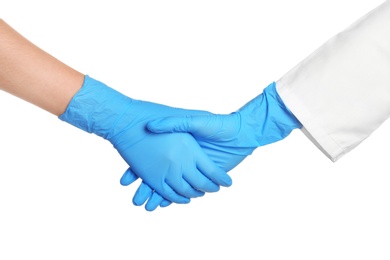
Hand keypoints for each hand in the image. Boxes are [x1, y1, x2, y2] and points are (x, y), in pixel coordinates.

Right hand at [122, 82, 301, 209]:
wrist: (240, 134)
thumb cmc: (219, 125)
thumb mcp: (195, 120)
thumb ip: (176, 123)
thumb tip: (153, 125)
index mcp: (178, 145)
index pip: (154, 155)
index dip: (140, 165)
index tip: (126, 173)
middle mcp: (181, 158)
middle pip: (159, 174)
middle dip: (145, 186)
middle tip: (133, 196)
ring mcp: (189, 168)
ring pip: (168, 184)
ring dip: (155, 194)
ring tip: (140, 203)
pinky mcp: (200, 176)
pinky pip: (182, 188)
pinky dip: (172, 196)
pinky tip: (159, 202)